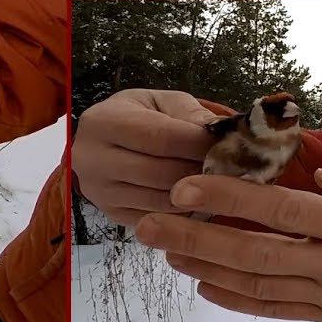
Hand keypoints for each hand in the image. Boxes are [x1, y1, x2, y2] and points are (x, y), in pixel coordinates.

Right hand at [71, 89, 217, 226]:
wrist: (101, 141)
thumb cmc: (136, 116)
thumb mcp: (159, 102)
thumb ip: (188, 112)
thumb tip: (218, 132)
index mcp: (103, 122)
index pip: (161, 137)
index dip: (198, 143)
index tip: (226, 144)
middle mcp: (93, 159)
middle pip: (162, 173)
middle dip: (201, 171)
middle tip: (228, 167)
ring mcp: (100, 192)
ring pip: (162, 202)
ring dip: (196, 195)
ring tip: (216, 182)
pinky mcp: (112, 214)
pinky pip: (159, 219)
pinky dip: (182, 212)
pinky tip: (194, 197)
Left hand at [137, 169, 321, 321]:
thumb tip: (318, 178)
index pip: (277, 209)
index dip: (226, 199)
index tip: (184, 188)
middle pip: (253, 251)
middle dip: (194, 237)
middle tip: (149, 224)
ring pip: (257, 283)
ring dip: (205, 266)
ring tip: (165, 249)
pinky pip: (276, 309)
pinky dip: (235, 297)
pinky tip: (203, 284)